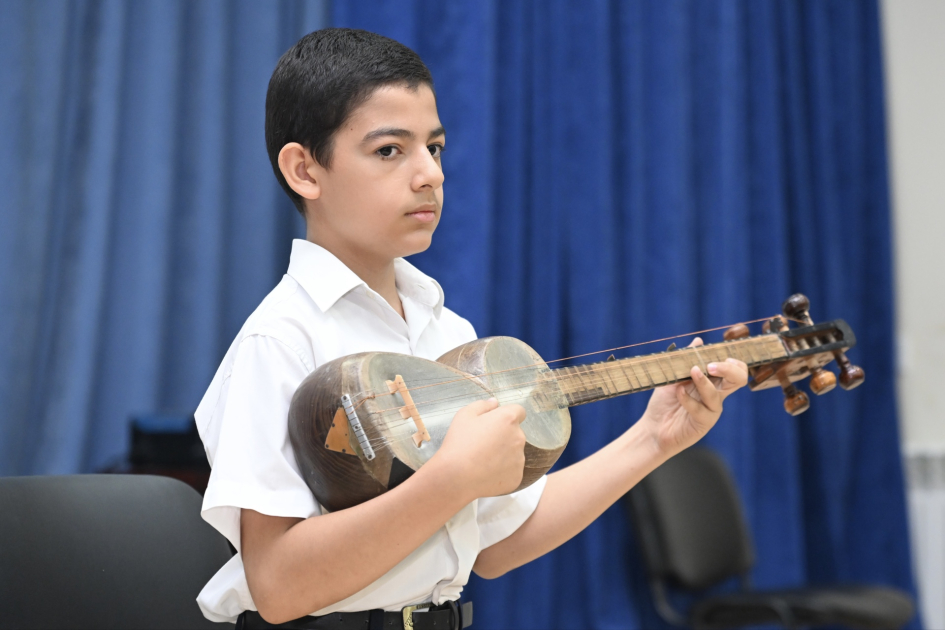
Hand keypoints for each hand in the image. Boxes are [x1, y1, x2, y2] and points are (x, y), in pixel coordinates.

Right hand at [433, 398, 526, 499]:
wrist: (456, 477)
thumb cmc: (459, 443)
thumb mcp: (464, 415)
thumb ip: (482, 405)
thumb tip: (495, 403)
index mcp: (508, 419)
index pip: (519, 411)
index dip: (507, 415)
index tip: (496, 422)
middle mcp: (519, 438)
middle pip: (516, 433)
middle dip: (504, 435)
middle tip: (484, 443)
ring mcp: (519, 459)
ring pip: (514, 452)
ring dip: (504, 453)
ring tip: (483, 460)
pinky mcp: (517, 477)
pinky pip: (512, 470)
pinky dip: (502, 470)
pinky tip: (486, 472)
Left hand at [639, 337, 748, 455]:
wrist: (652, 428)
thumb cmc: (663, 402)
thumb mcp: (672, 377)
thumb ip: (685, 359)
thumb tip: (698, 340)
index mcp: (712, 382)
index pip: (735, 369)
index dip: (732, 361)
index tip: (717, 354)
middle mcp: (715, 395)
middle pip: (738, 380)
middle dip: (728, 369)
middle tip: (710, 365)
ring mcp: (711, 410)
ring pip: (716, 395)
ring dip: (703, 382)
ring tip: (691, 372)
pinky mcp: (703, 423)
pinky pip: (700, 410)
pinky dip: (688, 399)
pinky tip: (678, 392)